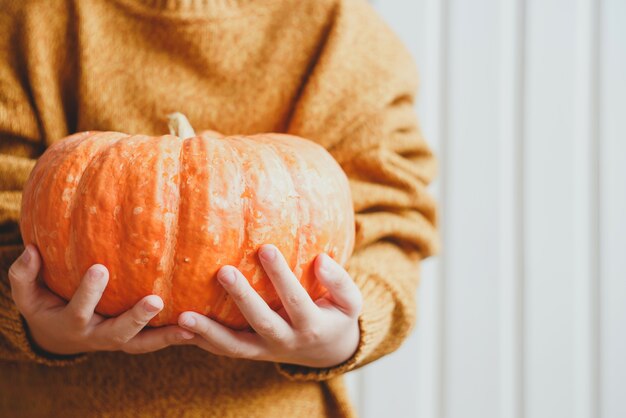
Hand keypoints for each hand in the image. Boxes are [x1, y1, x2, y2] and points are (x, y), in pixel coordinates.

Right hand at [8, 245, 193, 355]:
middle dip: (136, 318)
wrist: (60, 335)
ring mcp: (119, 341)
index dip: (89, 291)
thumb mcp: (28, 294)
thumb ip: (24, 274)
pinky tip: (200, 326)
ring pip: (143, 344)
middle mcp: (98, 336)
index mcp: (72, 323)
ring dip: (166, 336)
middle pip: (118, 333)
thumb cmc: (46, 305)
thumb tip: (31, 249)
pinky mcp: (136, 341)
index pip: (79, 309)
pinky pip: (157, 342)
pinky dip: (177, 337)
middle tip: (155, 300)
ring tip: (190, 325)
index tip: (100, 267)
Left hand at [178, 244, 362, 367]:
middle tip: (223, 271)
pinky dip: (202, 341)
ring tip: (183, 316)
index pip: (296, 300)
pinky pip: (225, 350)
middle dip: (242, 297)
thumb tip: (322, 259)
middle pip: (261, 322)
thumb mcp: (350, 301)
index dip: (281, 276)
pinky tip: (180, 325)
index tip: (267, 247)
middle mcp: (286, 341)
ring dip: (209, 332)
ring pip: (235, 346)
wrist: (328, 351)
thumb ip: (339, 281)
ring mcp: (265, 350)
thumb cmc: (337, 315)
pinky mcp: (251, 353)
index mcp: (312, 326)